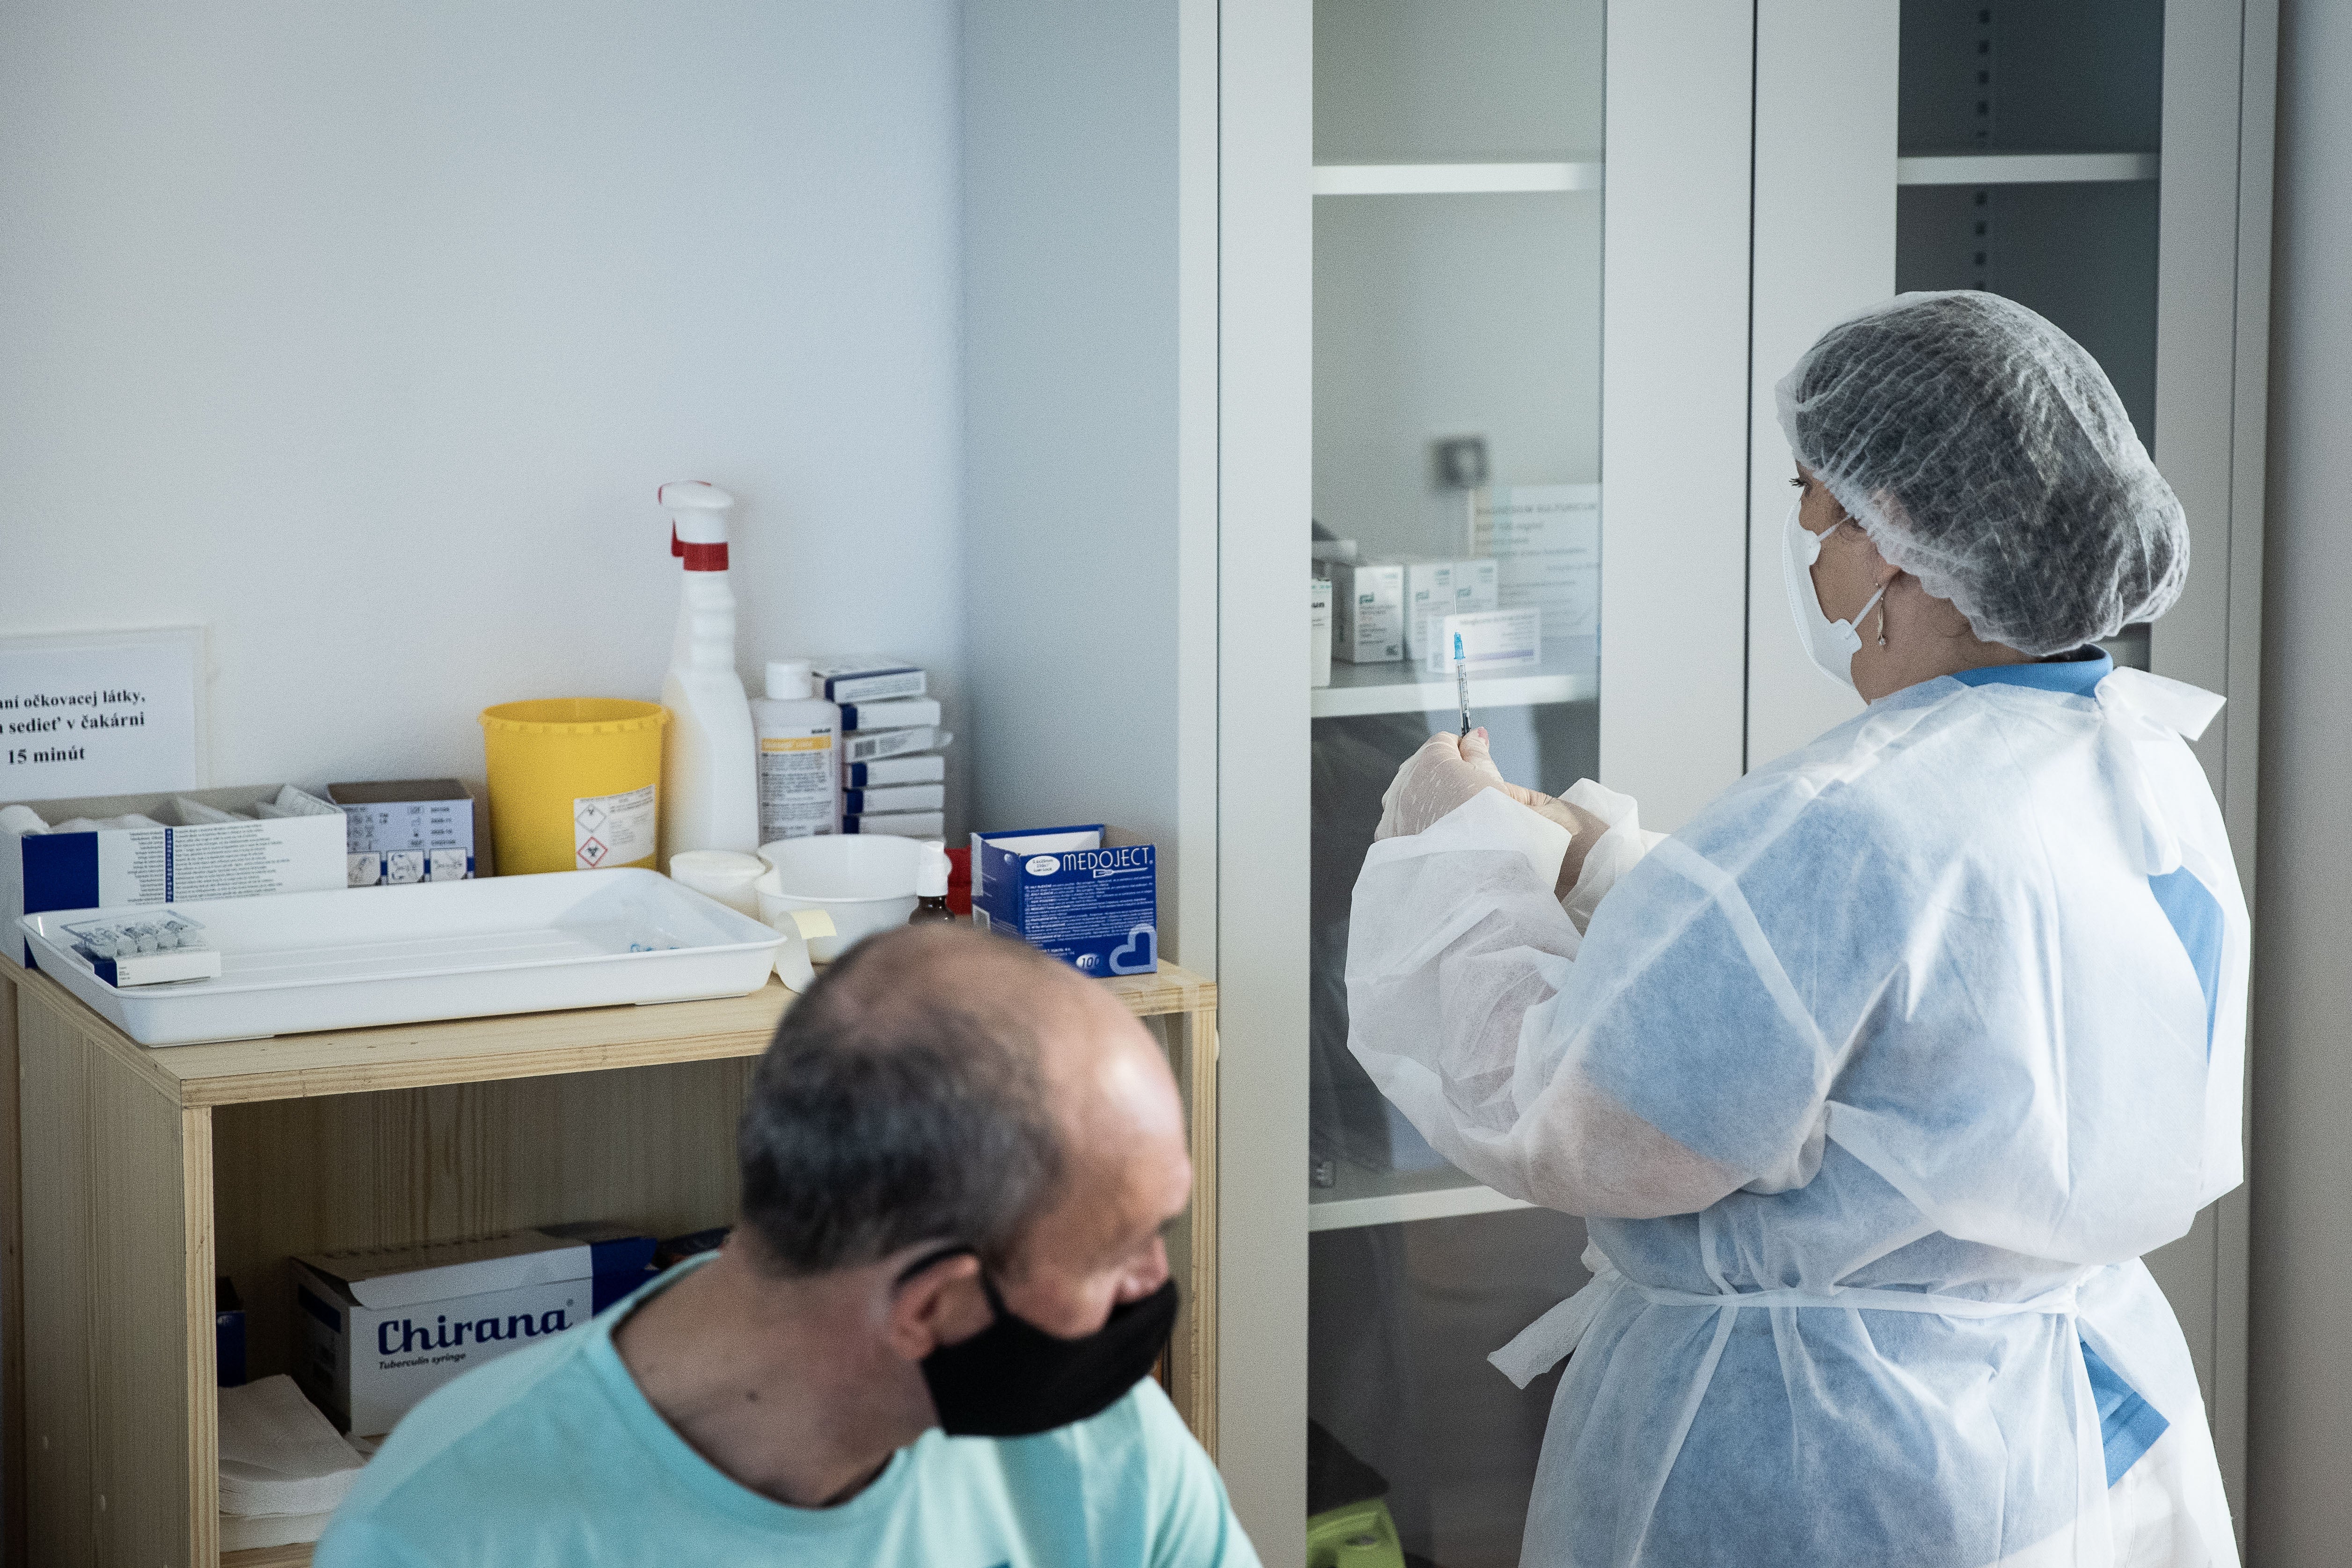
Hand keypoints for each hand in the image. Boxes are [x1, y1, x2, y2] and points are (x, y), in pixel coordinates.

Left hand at [1376, 731, 1611, 897]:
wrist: (1497, 898)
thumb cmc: (1511, 841)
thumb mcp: (1503, 789)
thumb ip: (1480, 758)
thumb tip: (1474, 737)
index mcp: (1435, 765)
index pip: (1442, 743)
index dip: (1462, 752)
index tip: (1477, 766)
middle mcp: (1404, 789)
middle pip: (1417, 767)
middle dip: (1441, 775)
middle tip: (1473, 795)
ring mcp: (1392, 820)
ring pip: (1404, 796)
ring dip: (1426, 801)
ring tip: (1459, 824)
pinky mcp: (1388, 849)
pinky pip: (1397, 824)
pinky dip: (1415, 826)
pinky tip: (1441, 842)